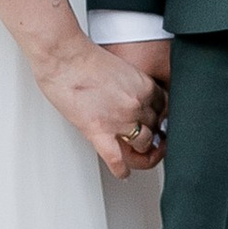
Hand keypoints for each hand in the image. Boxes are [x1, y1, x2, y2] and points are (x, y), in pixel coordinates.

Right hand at [37, 38, 165, 178]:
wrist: (63, 56)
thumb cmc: (83, 57)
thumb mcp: (120, 66)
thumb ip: (131, 85)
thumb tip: (130, 101)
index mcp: (143, 85)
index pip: (165, 108)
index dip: (160, 116)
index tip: (157, 121)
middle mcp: (136, 104)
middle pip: (154, 127)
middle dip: (151, 132)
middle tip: (145, 136)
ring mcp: (119, 120)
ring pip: (143, 144)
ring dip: (139, 148)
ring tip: (134, 151)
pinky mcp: (99, 131)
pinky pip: (117, 160)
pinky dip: (121, 170)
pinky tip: (122, 173)